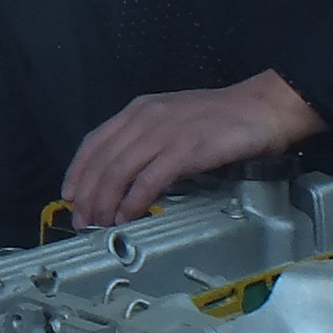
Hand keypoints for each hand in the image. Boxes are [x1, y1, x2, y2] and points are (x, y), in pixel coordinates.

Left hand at [60, 71, 322, 226]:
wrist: (262, 108)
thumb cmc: (222, 118)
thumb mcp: (173, 120)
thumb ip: (148, 141)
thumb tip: (124, 176)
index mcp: (140, 110)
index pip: (95, 142)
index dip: (78, 172)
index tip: (70, 196)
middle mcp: (146, 118)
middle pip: (103, 161)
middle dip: (88, 196)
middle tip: (83, 221)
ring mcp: (165, 133)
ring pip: (119, 173)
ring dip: (105, 203)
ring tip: (101, 225)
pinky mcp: (185, 150)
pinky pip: (148, 181)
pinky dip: (133, 202)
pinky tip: (128, 216)